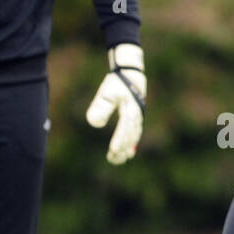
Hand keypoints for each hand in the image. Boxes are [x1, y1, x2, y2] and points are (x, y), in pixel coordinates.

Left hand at [86, 43, 145, 164]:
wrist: (131, 73)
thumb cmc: (117, 82)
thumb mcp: (107, 92)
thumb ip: (101, 107)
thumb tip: (94, 124)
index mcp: (130, 110)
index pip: (124, 128)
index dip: (119, 140)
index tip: (113, 150)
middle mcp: (136, 116)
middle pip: (130, 136)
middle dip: (122, 149)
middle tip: (112, 160)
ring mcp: (138, 117)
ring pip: (133, 137)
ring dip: (126, 149)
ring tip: (118, 160)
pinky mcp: (137, 118)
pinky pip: (135, 134)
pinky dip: (131, 144)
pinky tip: (127, 153)